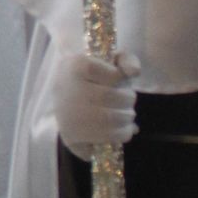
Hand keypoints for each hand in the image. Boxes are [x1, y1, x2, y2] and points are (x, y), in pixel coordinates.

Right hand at [50, 43, 138, 159]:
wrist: (63, 97)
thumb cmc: (90, 78)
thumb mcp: (107, 61)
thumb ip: (126, 60)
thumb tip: (134, 72)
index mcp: (75, 66)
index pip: (114, 75)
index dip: (120, 78)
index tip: (117, 78)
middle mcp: (68, 90)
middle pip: (114, 98)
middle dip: (129, 100)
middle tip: (127, 100)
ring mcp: (68, 115)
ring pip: (112, 119)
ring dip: (128, 118)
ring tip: (126, 115)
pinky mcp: (72, 136)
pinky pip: (108, 137)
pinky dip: (123, 134)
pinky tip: (121, 129)